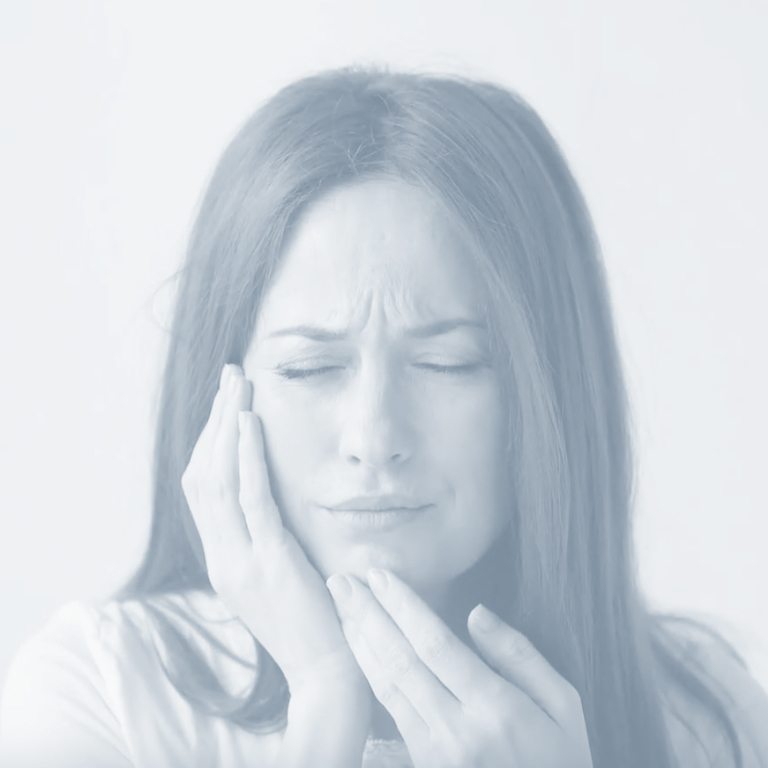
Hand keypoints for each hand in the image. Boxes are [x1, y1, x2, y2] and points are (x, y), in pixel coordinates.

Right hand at [181, 364, 364, 694]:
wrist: (330, 672)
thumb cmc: (316, 619)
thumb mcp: (279, 575)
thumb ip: (266, 538)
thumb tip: (272, 497)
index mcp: (223, 560)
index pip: (201, 489)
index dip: (210, 441)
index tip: (227, 404)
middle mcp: (222, 558)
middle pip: (201, 475)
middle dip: (215, 421)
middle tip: (231, 378)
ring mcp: (240, 562)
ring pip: (217, 480)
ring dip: (227, 427)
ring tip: (239, 386)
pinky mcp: (269, 562)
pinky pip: (250, 500)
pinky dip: (247, 457)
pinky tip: (251, 423)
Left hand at [327, 569, 592, 767]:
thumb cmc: (562, 760)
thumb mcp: (564, 706)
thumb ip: (521, 657)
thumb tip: (477, 613)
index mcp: (495, 709)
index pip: (436, 643)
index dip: (404, 605)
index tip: (381, 574)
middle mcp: (457, 730)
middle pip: (401, 661)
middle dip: (368, 615)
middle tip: (343, 579)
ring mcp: (434, 751)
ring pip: (386, 686)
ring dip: (360, 641)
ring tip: (342, 606)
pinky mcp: (422, 763)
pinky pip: (388, 710)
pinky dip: (369, 672)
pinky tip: (359, 648)